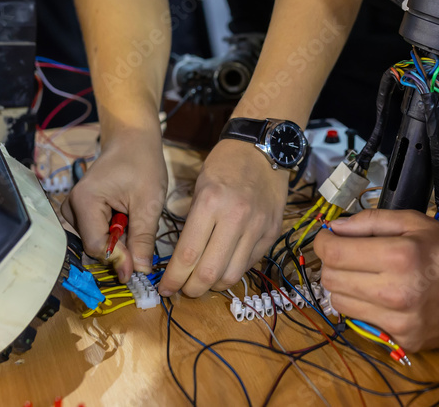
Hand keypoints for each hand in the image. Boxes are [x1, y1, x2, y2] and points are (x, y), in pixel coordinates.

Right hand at [61, 125, 167, 280]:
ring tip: (134, 220)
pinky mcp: (80, 212)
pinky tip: (126, 218)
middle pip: (94, 246)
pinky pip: (97, 233)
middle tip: (142, 242)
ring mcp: (73, 210)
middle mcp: (71, 207)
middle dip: (119, 250)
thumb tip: (140, 272)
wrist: (133, 141)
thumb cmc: (142, 163)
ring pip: (96, 242)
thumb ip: (143, 237)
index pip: (96, 246)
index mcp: (84, 201)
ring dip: (118, 241)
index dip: (118, 260)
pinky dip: (114, 233)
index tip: (140, 269)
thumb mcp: (149, 201)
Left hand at [158, 139, 288, 296]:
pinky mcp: (273, 232)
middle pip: (210, 272)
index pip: (187, 255)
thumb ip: (193, 222)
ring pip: (232, 274)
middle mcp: (236, 217)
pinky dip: (234, 269)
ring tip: (204, 280)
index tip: (165, 289)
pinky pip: (250, 263)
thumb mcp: (200, 186)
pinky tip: (225, 263)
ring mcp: (258, 227)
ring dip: (214, 285)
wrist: (264, 149)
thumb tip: (181, 259)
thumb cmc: (225, 164)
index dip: (173, 279)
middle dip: (192, 289)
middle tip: (184, 289)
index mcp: (210, 202)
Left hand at [315, 209, 438, 351]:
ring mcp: (399, 321)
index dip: (323, 242)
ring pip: (340, 304)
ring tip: (365, 275)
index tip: (329, 237)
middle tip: (348, 254)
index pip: (334, 253)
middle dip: (332, 263)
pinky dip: (364, 306)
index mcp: (399, 256)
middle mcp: (395, 292)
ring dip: (344, 286)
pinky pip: (362, 322)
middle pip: (331, 280)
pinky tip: (383, 294)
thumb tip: (335, 226)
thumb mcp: (416, 221)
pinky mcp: (402, 339)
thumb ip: (372, 220)